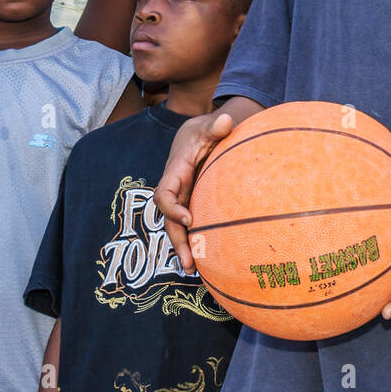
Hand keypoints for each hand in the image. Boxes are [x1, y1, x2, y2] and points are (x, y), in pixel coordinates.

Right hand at [154, 111, 235, 273]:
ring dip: (184, 248)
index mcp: (175, 172)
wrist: (199, 136)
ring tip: (193, 270)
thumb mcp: (207, 125)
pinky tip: (204, 260)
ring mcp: (183, 199)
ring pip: (178, 227)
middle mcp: (175, 189)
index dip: (172, 208)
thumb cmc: (203, 131)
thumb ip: (216, 125)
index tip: (189, 219)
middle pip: (169, 219)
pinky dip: (194, 242)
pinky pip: (190, 226)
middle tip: (188, 262)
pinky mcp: (193, 204)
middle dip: (177, 240)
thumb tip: (226, 120)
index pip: (164, 193)